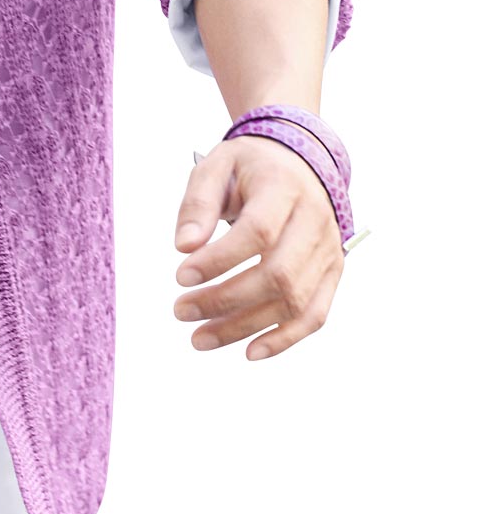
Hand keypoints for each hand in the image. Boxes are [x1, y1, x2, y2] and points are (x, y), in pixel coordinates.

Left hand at [172, 133, 345, 359]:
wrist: (299, 162)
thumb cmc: (251, 166)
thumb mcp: (216, 166)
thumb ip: (198, 203)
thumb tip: (184, 246)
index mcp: (284, 187)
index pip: (257, 232)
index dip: (219, 260)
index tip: (181, 276)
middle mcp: (314, 221)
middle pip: (278, 274)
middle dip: (225, 300)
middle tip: (181, 311)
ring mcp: (328, 250)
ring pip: (294, 301)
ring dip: (244, 326)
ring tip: (200, 337)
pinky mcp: (332, 272)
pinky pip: (314, 315)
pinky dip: (284, 339)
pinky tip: (250, 351)